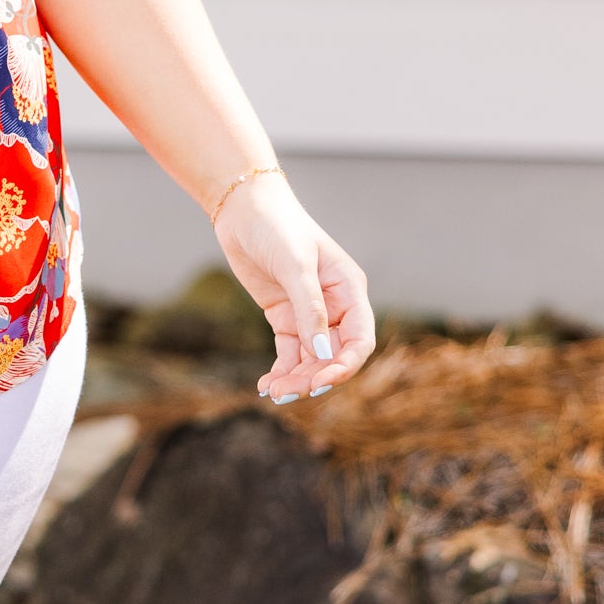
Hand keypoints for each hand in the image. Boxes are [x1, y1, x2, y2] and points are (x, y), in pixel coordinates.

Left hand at [211, 173, 374, 402]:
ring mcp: (309, 313)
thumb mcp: (295, 266)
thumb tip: (321, 353)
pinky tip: (266, 385)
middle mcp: (335, 306)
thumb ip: (309, 309)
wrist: (244, 210)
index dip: (345, 366)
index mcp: (350, 291)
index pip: (359, 340)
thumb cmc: (277, 227)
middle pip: (333, 356)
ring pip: (311, 359)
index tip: (320, 383)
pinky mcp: (284, 317)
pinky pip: (290, 353)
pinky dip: (281, 370)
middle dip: (313, 377)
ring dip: (295, 379)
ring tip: (273, 393)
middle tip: (286, 393)